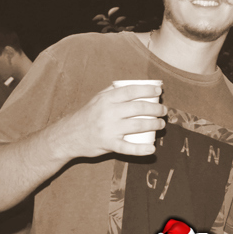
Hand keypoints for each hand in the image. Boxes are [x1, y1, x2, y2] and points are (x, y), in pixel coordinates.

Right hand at [51, 84, 166, 160]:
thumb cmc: (87, 115)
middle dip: (156, 109)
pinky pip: (127, 148)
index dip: (148, 90)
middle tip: (164, 110)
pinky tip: (152, 148)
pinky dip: (141, 149)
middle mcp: (108, 112)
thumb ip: (113, 90)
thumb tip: (135, 83)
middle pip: (138, 108)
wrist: (68, 136)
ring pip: (138, 125)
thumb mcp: (97, 98)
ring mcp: (109, 129)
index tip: (159, 91)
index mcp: (107, 99)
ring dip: (154, 124)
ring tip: (161, 124)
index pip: (131, 91)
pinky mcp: (108, 144)